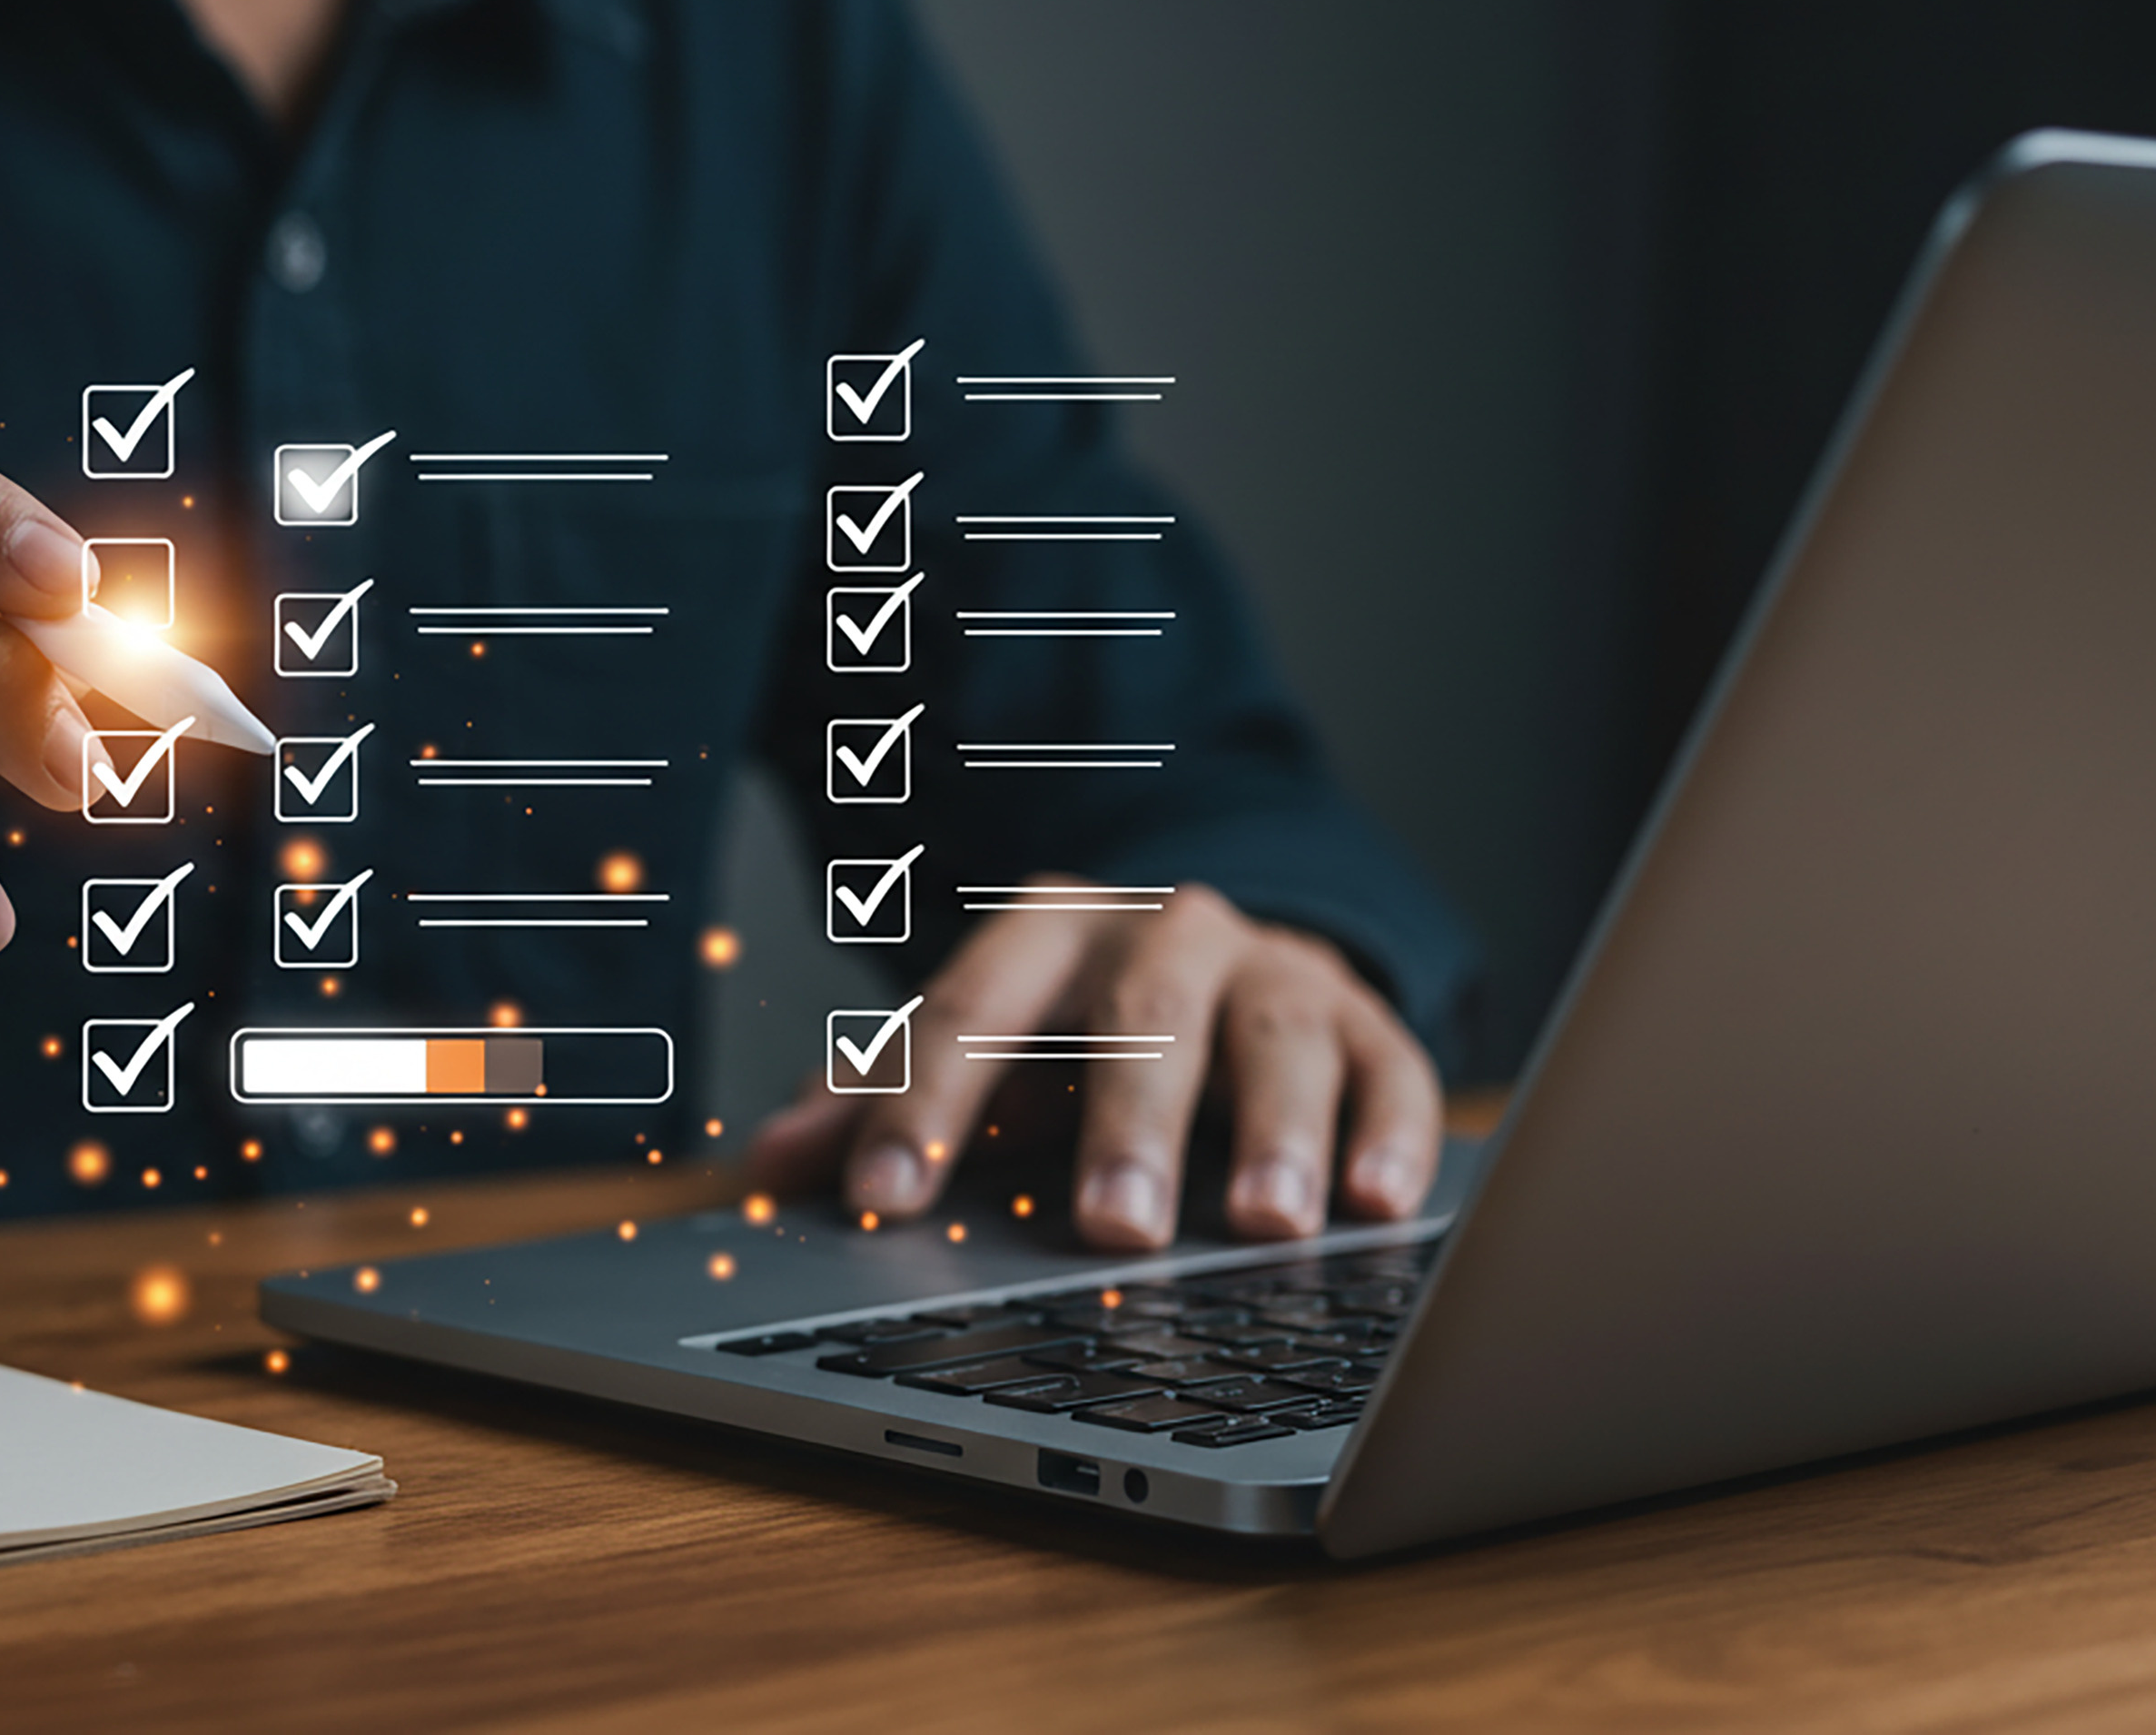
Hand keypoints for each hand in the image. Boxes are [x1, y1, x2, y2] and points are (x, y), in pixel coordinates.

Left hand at [746, 881, 1438, 1247]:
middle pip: (1142, 1016)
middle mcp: (1166, 935)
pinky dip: (1389, 1134)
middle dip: (1128, 1121)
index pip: (972, 1012)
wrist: (1219, 960)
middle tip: (1114, 1223)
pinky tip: (1377, 1202)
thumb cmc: (1072, 1031)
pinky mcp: (1370, 1021)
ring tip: (1266, 1222)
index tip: (884, 1197)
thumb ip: (873, 1104)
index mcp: (1045, 932)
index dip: (922, 1106)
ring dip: (1275, 1130)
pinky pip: (1390, 1069)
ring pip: (1278, 1036)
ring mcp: (1275, 973)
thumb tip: (765, 1169)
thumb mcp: (974, 1054)